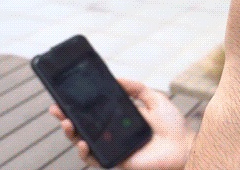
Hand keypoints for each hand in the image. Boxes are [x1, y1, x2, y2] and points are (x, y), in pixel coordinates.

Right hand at [50, 78, 194, 169]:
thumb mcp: (155, 99)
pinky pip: (94, 159)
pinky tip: (82, 143)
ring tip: (67, 123)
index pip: (93, 111)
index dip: (77, 105)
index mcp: (119, 118)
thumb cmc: (172, 126)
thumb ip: (137, 88)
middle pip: (82, 126)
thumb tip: (117, 78)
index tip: (64, 95)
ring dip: (71, 134)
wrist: (183, 146)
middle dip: (65, 117)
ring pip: (83, 142)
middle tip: (56, 108)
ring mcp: (112, 147)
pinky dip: (85, 153)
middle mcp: (112, 132)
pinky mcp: (115, 160)